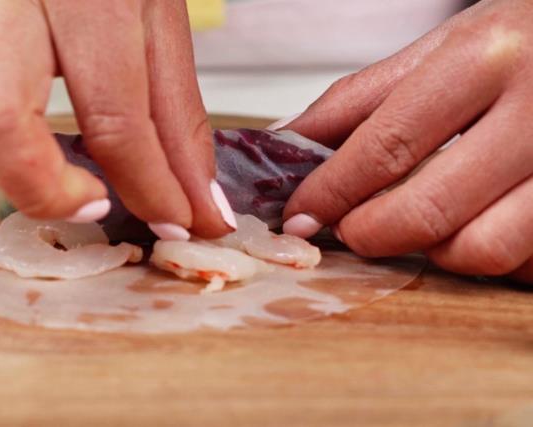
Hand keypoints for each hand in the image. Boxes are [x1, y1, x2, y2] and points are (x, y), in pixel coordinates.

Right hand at [0, 0, 235, 239]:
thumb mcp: (160, 27)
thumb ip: (179, 123)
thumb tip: (198, 208)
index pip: (113, 115)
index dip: (150, 188)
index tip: (177, 223)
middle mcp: (8, 4)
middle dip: (49, 192)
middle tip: (95, 205)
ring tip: (43, 181)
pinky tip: (4, 159)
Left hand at [279, 0, 532, 282]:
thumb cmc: (522, 38)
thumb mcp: (441, 47)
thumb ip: (360, 99)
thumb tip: (285, 142)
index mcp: (485, 60)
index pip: (387, 146)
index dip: (332, 193)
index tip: (301, 216)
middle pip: (429, 211)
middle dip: (370, 233)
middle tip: (352, 227)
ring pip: (484, 250)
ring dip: (436, 250)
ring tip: (428, 220)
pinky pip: (527, 261)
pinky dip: (492, 255)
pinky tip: (482, 221)